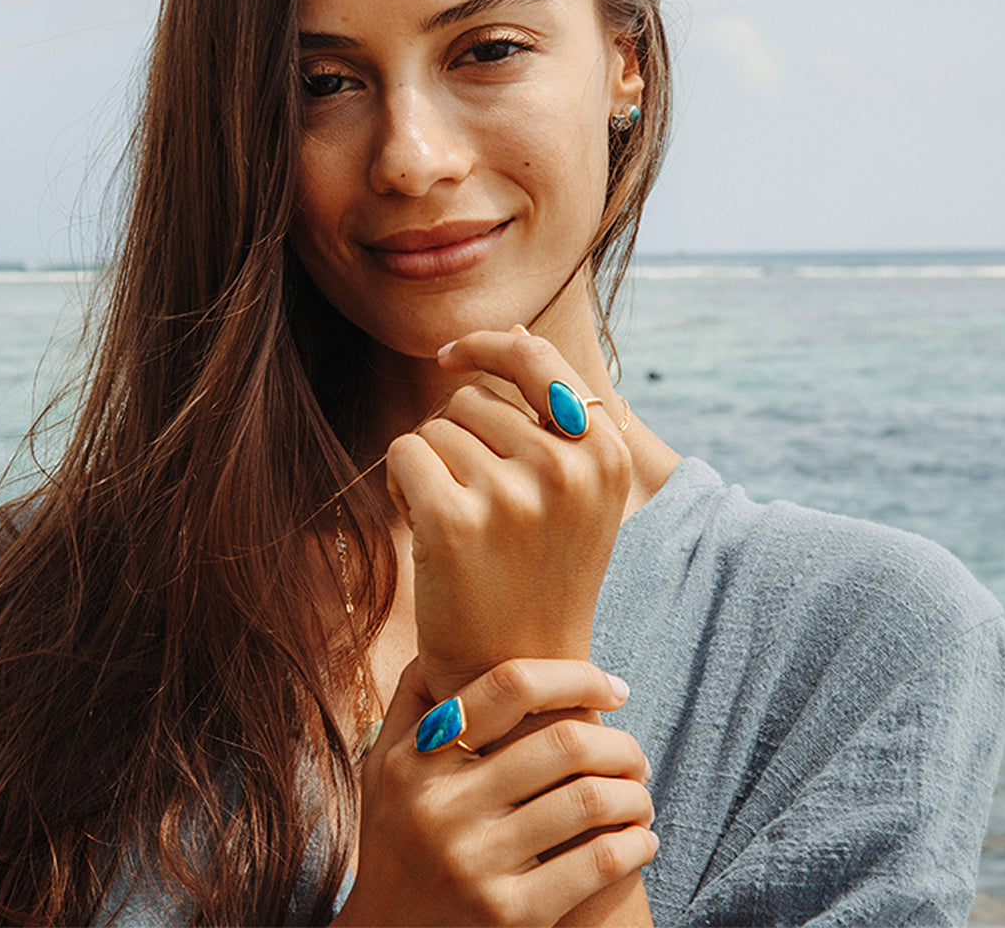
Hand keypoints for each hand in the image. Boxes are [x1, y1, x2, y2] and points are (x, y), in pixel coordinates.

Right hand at [334, 658, 655, 926]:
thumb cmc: (396, 844)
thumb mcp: (382, 769)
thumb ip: (413, 702)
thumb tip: (447, 637)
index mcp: (415, 760)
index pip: (508, 686)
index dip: (574, 675)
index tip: (612, 686)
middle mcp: (440, 807)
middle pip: (561, 744)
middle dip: (618, 743)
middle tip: (635, 753)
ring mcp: (474, 865)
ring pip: (588, 800)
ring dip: (633, 793)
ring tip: (640, 795)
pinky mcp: (509, 917)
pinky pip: (596, 863)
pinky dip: (634, 845)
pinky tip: (641, 841)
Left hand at [386, 329, 630, 697]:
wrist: (516, 670)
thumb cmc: (539, 570)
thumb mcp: (573, 490)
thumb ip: (552, 413)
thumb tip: (515, 333)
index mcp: (605, 454)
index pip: (535, 358)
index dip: (487, 346)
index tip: (451, 354)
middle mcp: (567, 468)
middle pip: (472, 398)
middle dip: (458, 437)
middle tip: (474, 500)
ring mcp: (514, 495)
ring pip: (435, 426)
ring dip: (430, 463)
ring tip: (457, 519)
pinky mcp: (455, 522)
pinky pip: (404, 451)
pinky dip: (399, 482)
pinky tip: (422, 523)